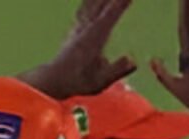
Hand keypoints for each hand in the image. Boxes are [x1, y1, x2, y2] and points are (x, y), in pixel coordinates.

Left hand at [19, 0, 136, 98]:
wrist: (55, 79)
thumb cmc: (79, 81)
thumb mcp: (101, 81)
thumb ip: (117, 70)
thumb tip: (134, 60)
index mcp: (93, 39)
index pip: (109, 17)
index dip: (119, 5)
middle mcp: (85, 29)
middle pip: (100, 5)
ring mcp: (79, 27)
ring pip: (90, 4)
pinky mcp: (76, 29)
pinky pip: (84, 8)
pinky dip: (89, 1)